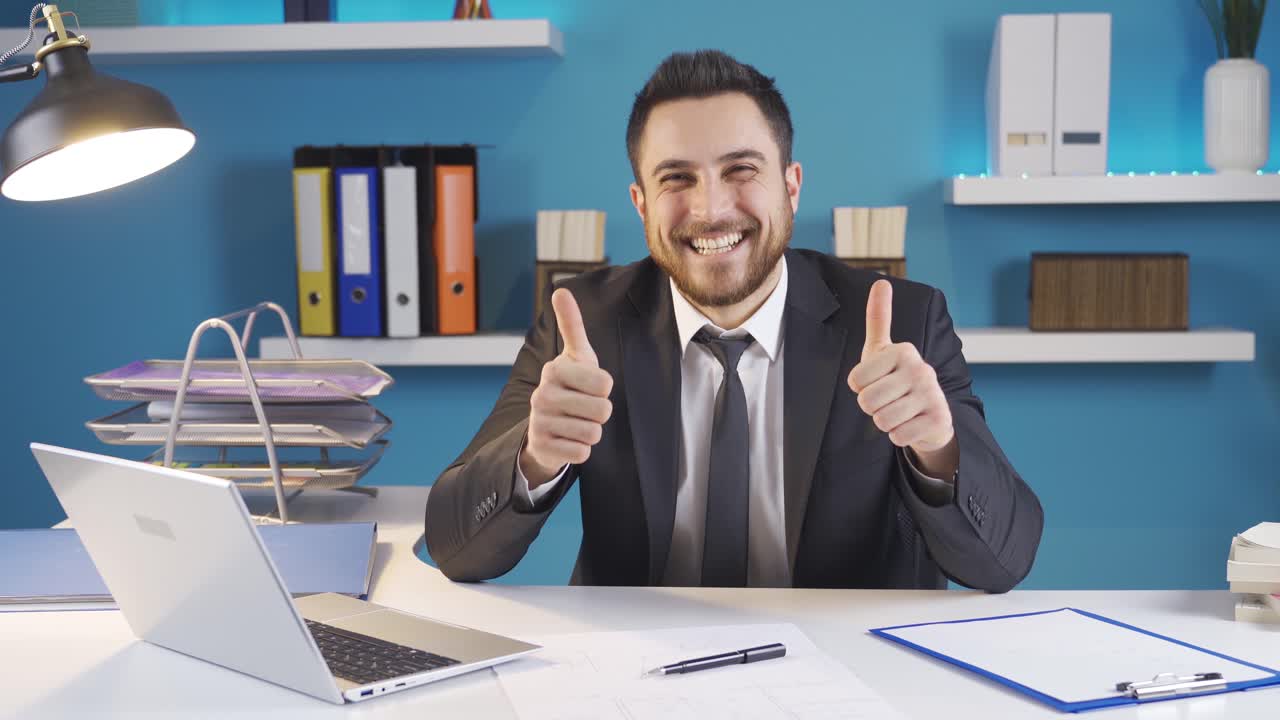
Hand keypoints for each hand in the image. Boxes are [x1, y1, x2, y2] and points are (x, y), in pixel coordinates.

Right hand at [521, 288, 614, 487]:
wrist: (544, 427)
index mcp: (555, 369)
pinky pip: (582, 453)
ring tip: (576, 423)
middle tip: (584, 408)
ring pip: (593, 433)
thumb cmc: (570, 386)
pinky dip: (581, 450)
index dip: (604, 388)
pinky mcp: (542, 447)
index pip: (605, 383)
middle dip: (600, 413)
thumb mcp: (575, 356)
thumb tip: (561, 290)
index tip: (589, 386)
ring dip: (591, 432)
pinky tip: (568, 440)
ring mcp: (540, 422)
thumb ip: (572, 325)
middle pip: (603, 410)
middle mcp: (543, 394)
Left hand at [848, 280, 956, 474]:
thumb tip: (881, 281)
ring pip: (882, 420)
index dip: (860, 388)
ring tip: (899, 411)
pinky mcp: (939, 419)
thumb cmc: (897, 377)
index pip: (855, 381)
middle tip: (887, 400)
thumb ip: (879, 317)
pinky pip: (898, 436)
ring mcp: (932, 394)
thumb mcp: (883, 349)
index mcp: (902, 351)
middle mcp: (921, 369)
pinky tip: (911, 423)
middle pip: (867, 402)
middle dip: (872, 407)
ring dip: (885, 422)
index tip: (876, 381)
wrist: (930, 413)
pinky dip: (900, 435)